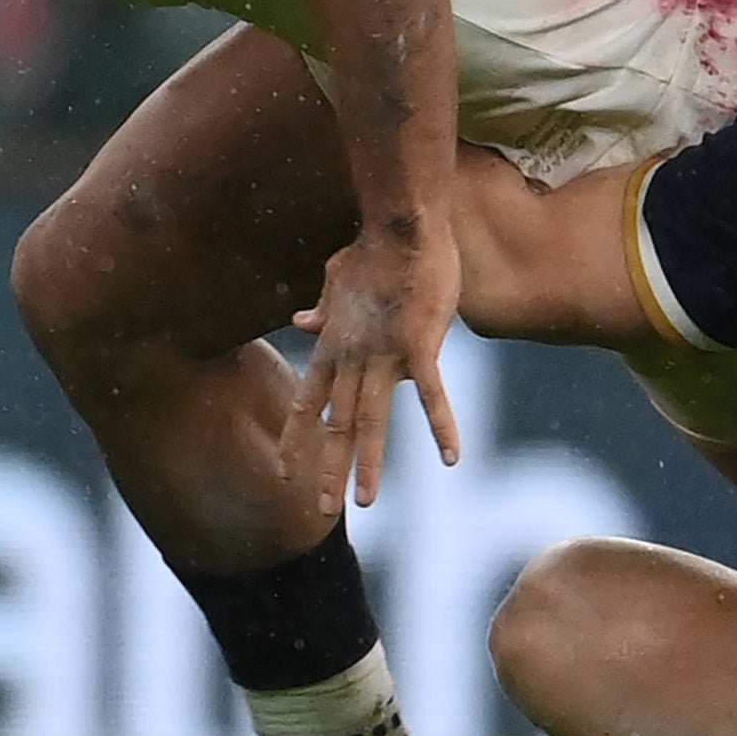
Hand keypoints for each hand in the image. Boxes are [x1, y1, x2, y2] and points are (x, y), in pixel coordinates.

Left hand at [283, 226, 461, 515]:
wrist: (400, 224)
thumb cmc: (373, 248)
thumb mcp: (335, 279)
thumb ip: (322, 309)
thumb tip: (301, 324)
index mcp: (334, 346)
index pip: (308, 403)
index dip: (297, 441)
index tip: (286, 474)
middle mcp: (352, 357)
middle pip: (337, 423)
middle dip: (328, 469)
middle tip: (322, 510)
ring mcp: (384, 355)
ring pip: (373, 420)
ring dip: (369, 464)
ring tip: (365, 502)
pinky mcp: (420, 346)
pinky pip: (431, 395)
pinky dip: (441, 427)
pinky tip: (451, 459)